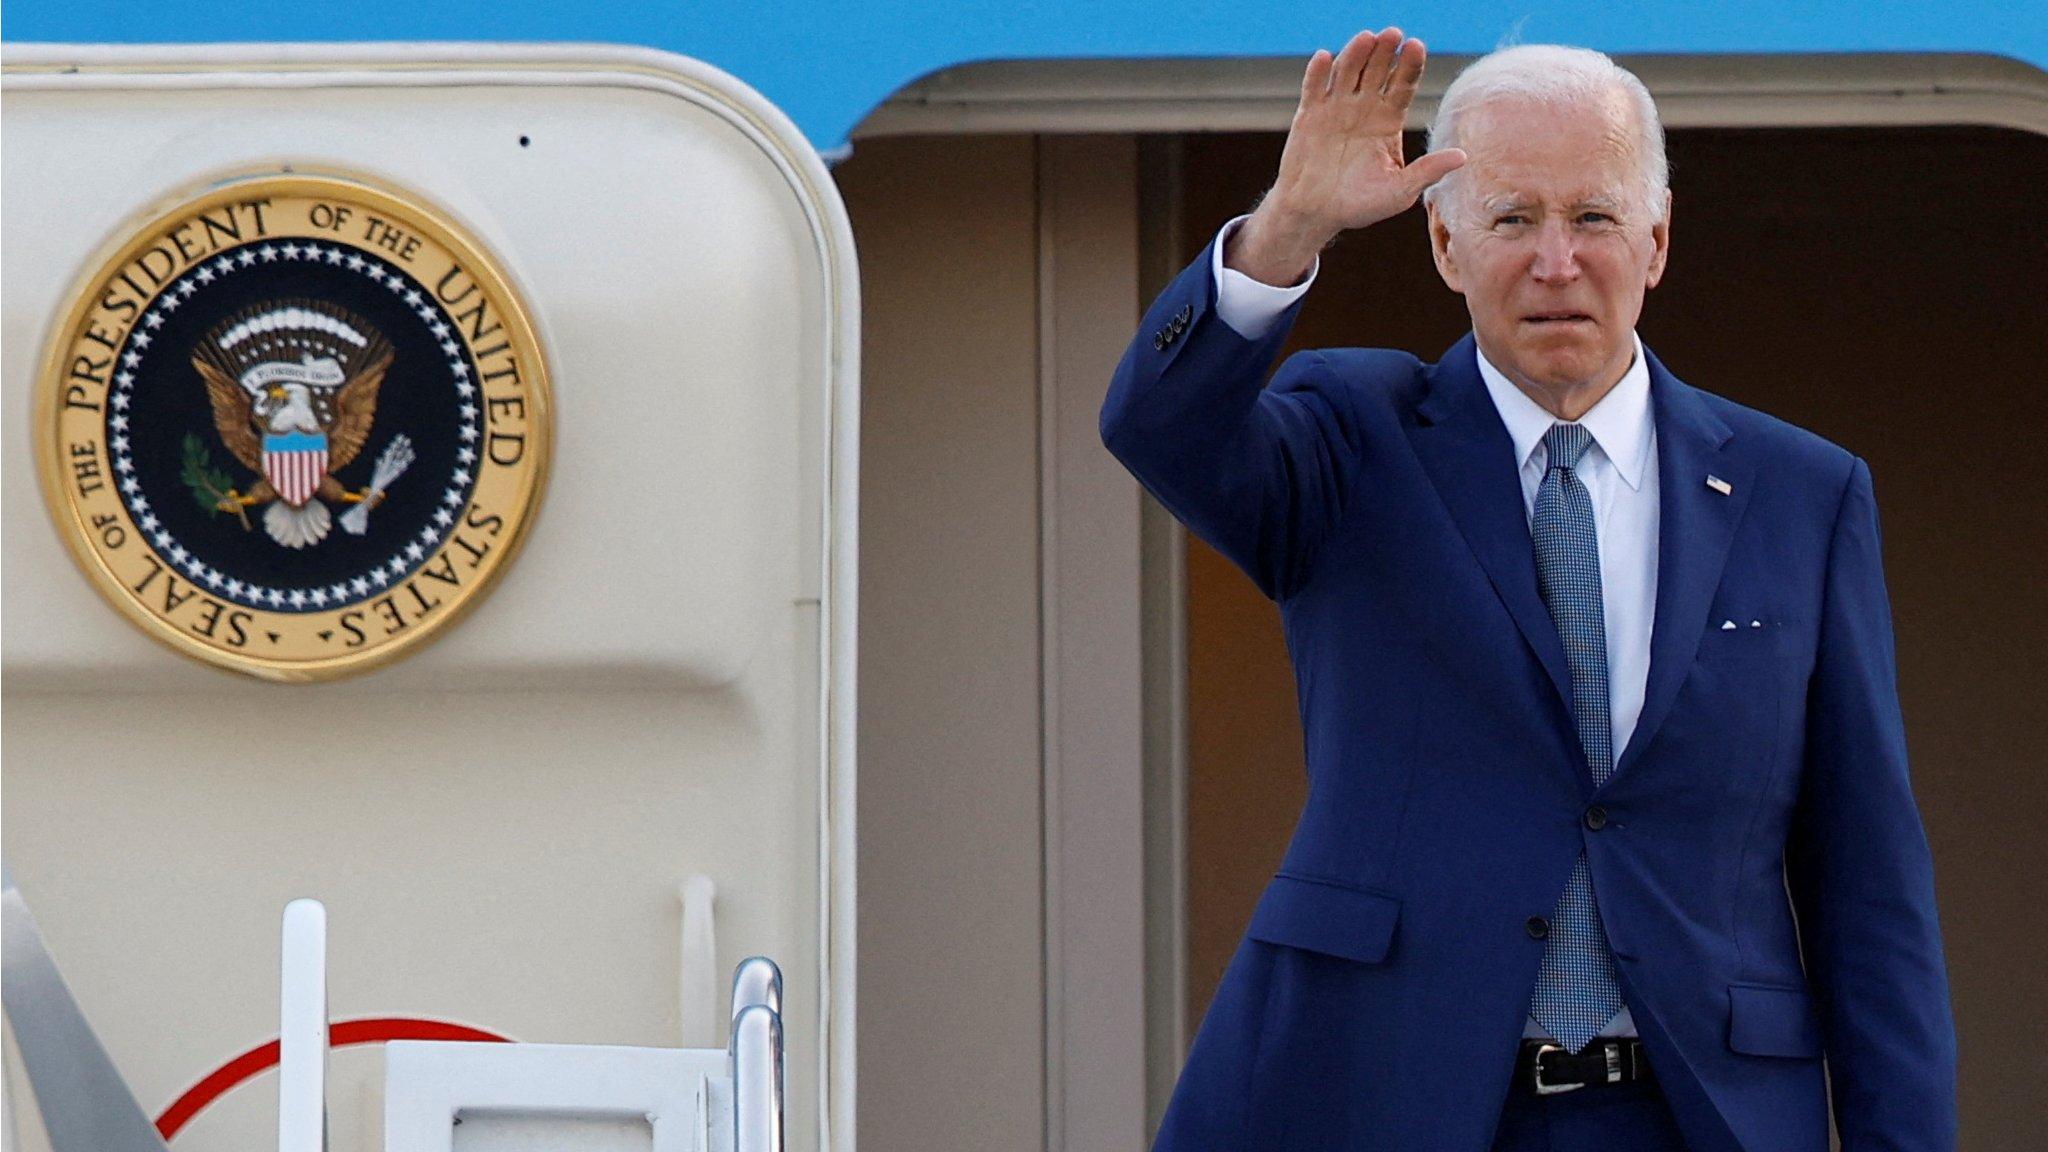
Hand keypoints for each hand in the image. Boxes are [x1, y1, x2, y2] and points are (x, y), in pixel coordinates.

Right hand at [1227, 28, 1466, 285]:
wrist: (1314, 213)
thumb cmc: (1359, 205)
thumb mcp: (1399, 192)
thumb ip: (1427, 172)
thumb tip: (1463, 157)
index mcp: (1389, 119)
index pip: (1403, 84)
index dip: (1409, 65)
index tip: (1415, 46)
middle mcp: (1364, 107)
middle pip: (1378, 70)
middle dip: (1385, 52)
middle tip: (1393, 34)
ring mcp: (1336, 107)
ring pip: (1348, 71)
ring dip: (1356, 53)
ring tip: (1366, 38)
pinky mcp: (1308, 114)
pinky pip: (1314, 87)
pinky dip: (1319, 72)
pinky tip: (1326, 58)